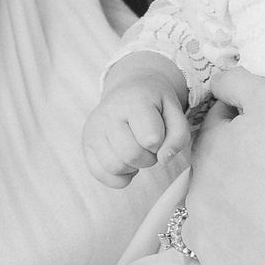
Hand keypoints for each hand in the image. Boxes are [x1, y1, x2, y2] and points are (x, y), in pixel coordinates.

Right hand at [83, 59, 191, 186]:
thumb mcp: (175, 111)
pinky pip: (100, 173)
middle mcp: (109, 112)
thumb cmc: (155, 104)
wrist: (129, 88)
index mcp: (134, 100)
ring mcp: (94, 127)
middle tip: (149, 146)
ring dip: (132, 167)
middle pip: (131, 155)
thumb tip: (163, 160)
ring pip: (114, 167)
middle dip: (148, 158)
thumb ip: (178, 136)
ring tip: (137, 151)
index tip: (160, 134)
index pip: (150, 138)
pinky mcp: (86, 142)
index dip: (160, 143)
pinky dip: (117, 176)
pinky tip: (125, 161)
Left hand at [179, 65, 264, 264]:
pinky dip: (217, 262)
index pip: (217, 129)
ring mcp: (205, 245)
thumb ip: (237, 81)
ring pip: (203, 223)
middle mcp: (196, 198)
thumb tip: (217, 84)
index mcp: (207, 153)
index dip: (244, 127)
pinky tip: (243, 254)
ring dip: (222, 216)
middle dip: (232, 172)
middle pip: (209, 176)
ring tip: (264, 219)